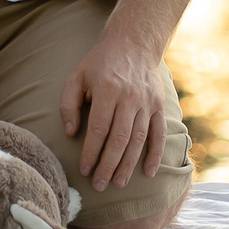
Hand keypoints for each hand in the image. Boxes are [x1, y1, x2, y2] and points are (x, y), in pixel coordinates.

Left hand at [59, 33, 169, 194]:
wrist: (133, 43)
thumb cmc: (99, 63)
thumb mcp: (76, 76)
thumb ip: (69, 104)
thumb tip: (69, 133)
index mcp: (107, 89)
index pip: (98, 128)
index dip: (91, 152)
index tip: (84, 170)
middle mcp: (130, 97)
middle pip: (119, 139)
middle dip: (108, 165)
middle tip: (99, 186)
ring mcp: (147, 102)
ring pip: (138, 139)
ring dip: (128, 164)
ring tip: (118, 183)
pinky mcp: (159, 105)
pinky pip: (158, 133)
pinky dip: (155, 154)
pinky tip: (148, 172)